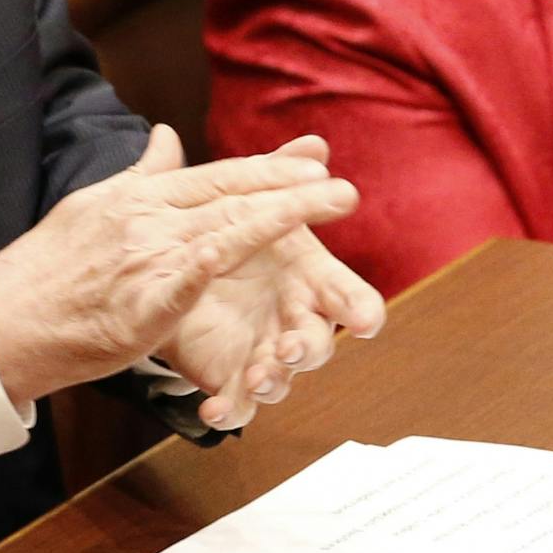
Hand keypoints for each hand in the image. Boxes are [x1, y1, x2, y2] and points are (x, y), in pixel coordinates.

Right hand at [0, 125, 358, 408]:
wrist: (0, 322)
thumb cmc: (48, 271)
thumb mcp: (94, 206)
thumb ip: (142, 174)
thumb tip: (166, 135)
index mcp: (138, 198)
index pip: (214, 175)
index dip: (267, 170)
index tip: (312, 164)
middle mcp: (145, 219)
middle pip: (230, 194)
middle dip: (290, 187)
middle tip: (340, 184)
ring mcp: (144, 257)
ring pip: (226, 226)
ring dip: (284, 214)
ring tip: (330, 204)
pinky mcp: (141, 302)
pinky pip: (194, 274)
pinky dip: (227, 254)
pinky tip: (264, 244)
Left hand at [158, 136, 384, 429]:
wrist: (186, 267)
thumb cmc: (240, 235)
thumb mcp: (255, 201)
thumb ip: (282, 175)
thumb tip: (315, 141)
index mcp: (312, 279)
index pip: (350, 297)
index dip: (361, 308)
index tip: (366, 320)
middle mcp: (297, 319)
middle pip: (318, 341)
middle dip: (310, 347)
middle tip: (294, 347)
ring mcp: (267, 351)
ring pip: (281, 376)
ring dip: (273, 379)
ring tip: (258, 377)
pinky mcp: (233, 376)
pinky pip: (236, 401)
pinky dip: (229, 408)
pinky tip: (214, 411)